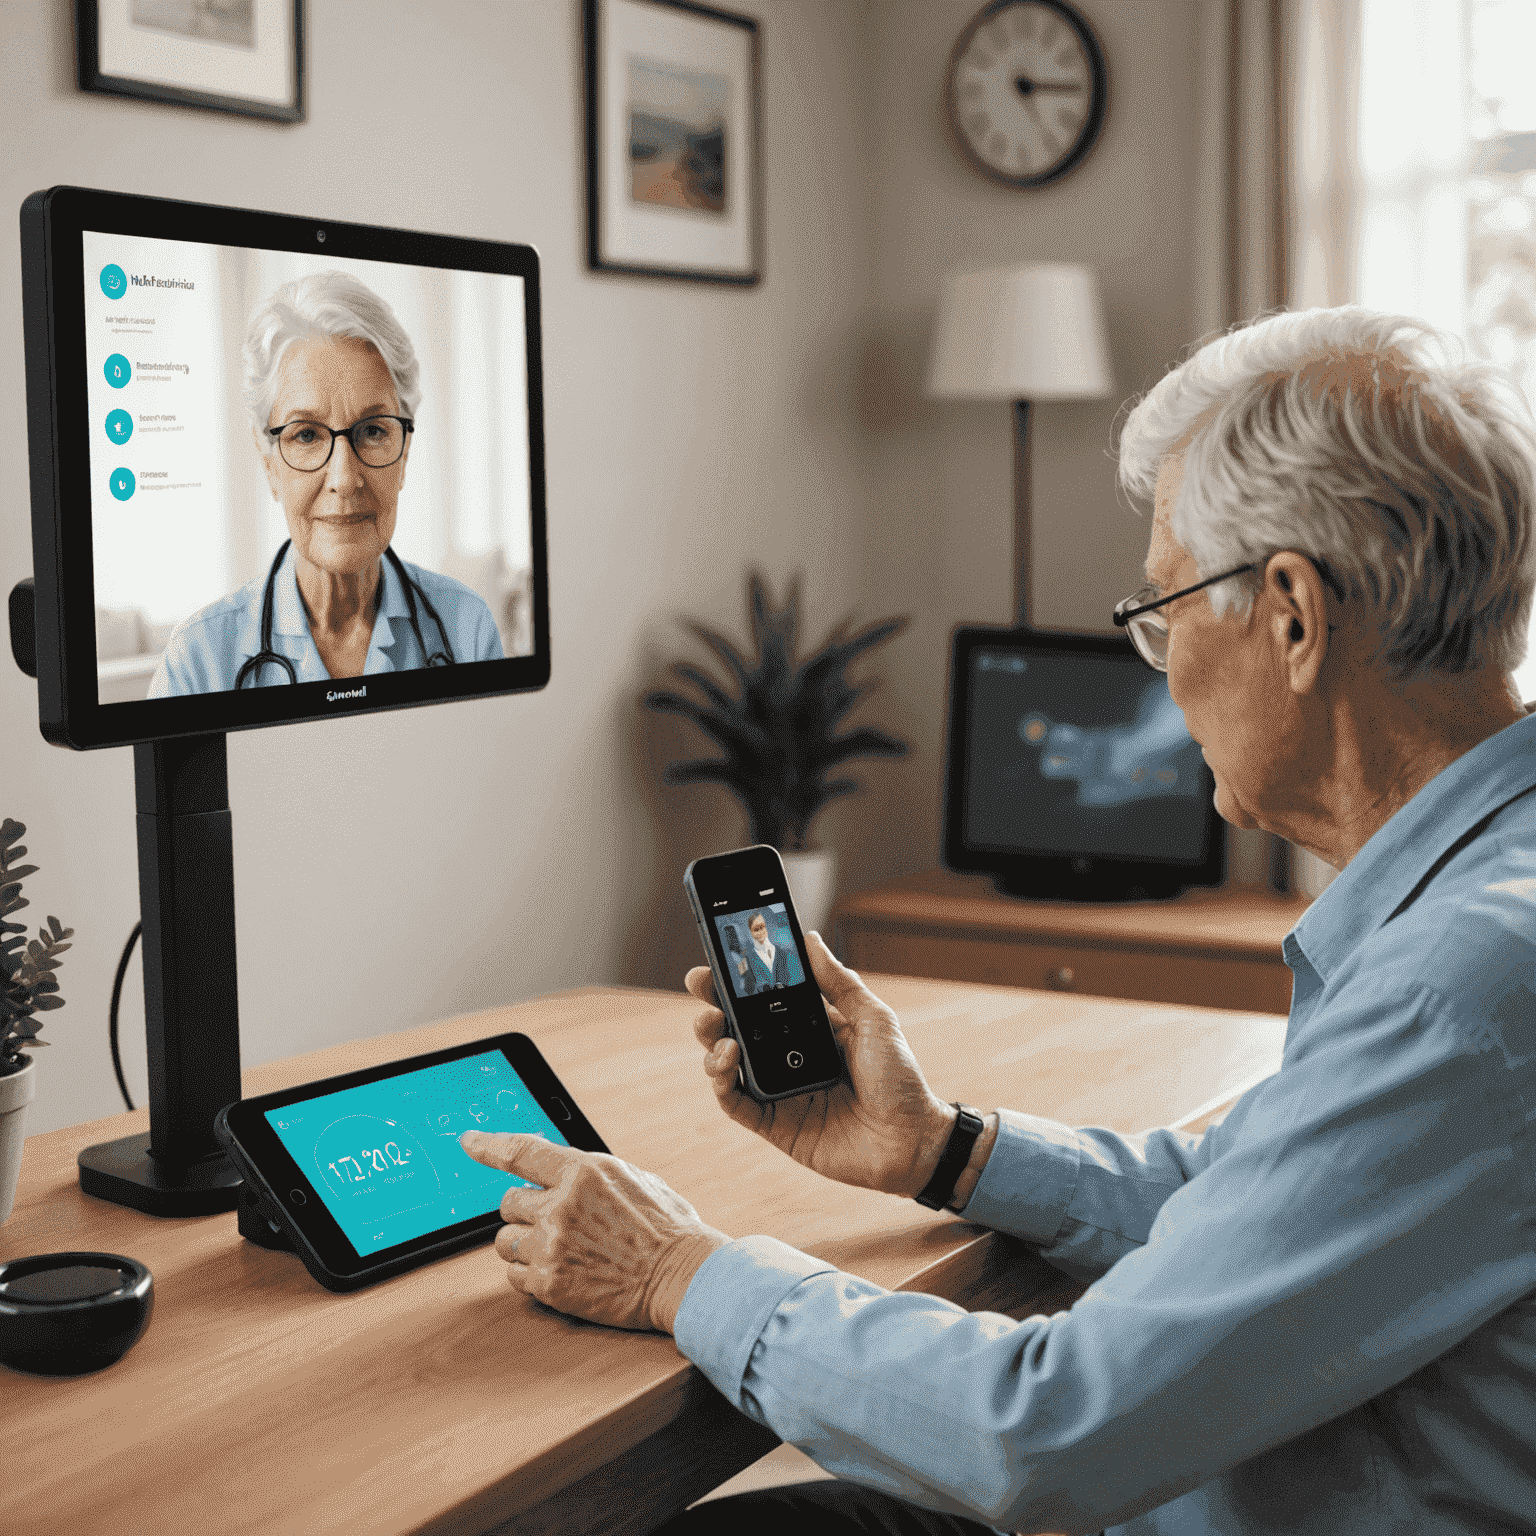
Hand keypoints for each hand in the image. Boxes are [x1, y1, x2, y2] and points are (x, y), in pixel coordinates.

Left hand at [459, 1132, 729, 1332]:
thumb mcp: (630, 1178)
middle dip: (525, 1212)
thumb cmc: (666, 1227)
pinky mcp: (550, 1284)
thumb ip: (587, 1174)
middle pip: (507, 1203)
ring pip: (505, 1241)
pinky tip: (563, 1272)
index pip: (521, 1151)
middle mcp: (561, 1205)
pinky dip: (531, 1275)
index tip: (468, 1142)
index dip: (488, 1145)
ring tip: (560, 1250)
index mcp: (582, 1171)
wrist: (684, 1276)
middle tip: (554, 1223)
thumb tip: (557, 1170)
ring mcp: (552, 1246)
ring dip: (524, 1245)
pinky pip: (514, 1276)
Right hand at [685, 932, 957, 1197]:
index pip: (764, 998)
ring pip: (725, 1061)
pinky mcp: (772, 1123)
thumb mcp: (874, 1020)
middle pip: (736, 1026)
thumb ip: (839, 983)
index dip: (738, 978)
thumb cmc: (900, 1079)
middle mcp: (787, 1056)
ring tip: (713, 1024)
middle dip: (712, 1002)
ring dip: (710, 1039)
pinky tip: (728, 1057)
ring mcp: (777, 1090)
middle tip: (701, 984)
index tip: (719, 954)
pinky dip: (721, 1080)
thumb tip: (809, 939)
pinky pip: (734, 1102)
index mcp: (809, 1027)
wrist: (912, 1140)